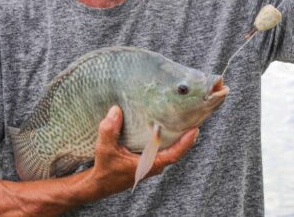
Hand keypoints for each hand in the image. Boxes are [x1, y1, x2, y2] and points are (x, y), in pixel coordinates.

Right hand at [81, 105, 197, 197]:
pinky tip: (162, 123)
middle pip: (175, 149)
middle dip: (184, 134)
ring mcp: (151, 162)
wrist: (99, 183)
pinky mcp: (146, 158)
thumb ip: (110, 130)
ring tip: (181, 116)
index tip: (194, 130)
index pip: (173, 155)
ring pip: (168, 147)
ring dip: (175, 134)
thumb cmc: (105, 170)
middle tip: (192, 116)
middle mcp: (153, 164)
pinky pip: (160, 146)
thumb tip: (116, 110)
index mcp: (149, 165)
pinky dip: (164, 136)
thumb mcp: (105, 149)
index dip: (185, 143)